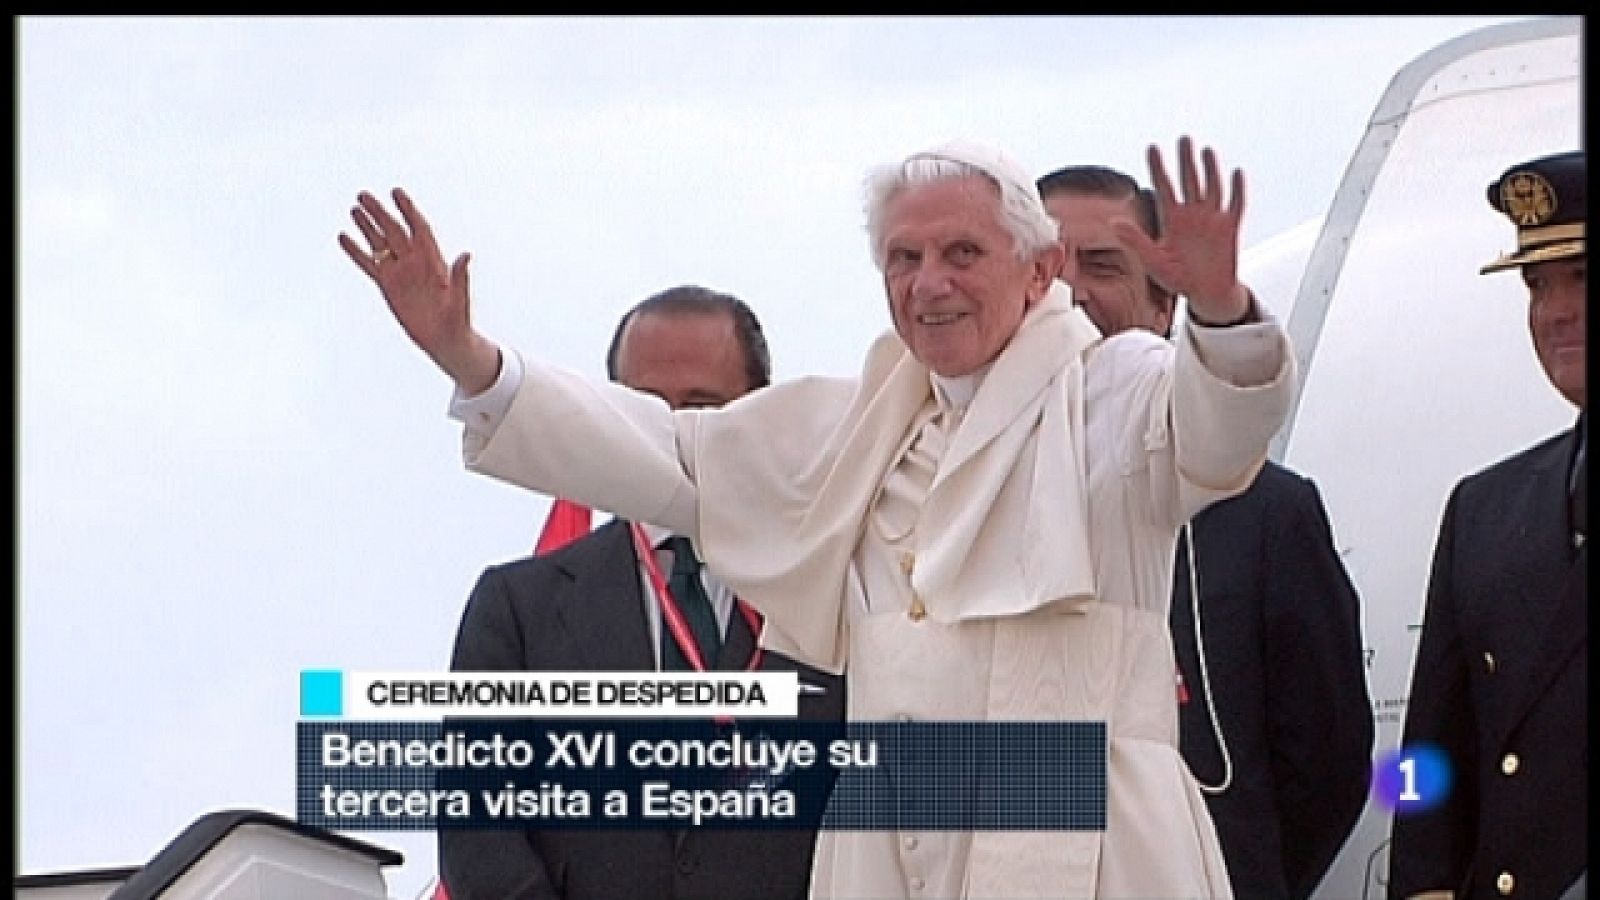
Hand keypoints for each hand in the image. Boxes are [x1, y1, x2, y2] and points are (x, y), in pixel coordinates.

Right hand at [338, 188, 499, 393]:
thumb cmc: (457, 320)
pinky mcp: (387, 285)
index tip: (396, 193)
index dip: (408, 210)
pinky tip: (344, 237)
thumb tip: (466, 256)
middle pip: (395, 231)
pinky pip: (369, 265)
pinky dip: (356, 252)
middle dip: (380, 213)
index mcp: (433, 260)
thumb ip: (460, 277)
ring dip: (368, 227)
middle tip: (363, 195)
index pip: (419, 228)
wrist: (445, 340)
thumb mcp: (460, 300)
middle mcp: (415, 262)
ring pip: (381, 244)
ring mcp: (400, 272)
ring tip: (354, 209)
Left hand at [1114, 136, 1250, 322]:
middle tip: (1182, 139)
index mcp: (1171, 219)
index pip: (1163, 187)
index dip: (1157, 168)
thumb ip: (1135, 241)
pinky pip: (1235, 204)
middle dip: (1185, 161)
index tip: (1152, 147)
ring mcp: (1211, 219)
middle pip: (1189, 181)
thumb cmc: (1177, 278)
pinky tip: (1235, 172)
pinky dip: (1236, 189)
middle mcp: (1191, 214)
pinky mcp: (1230, 227)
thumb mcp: (1153, 261)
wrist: (1205, 293)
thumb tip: (1113, 222)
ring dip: (1209, 170)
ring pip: (1211, 187)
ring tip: (1205, 151)